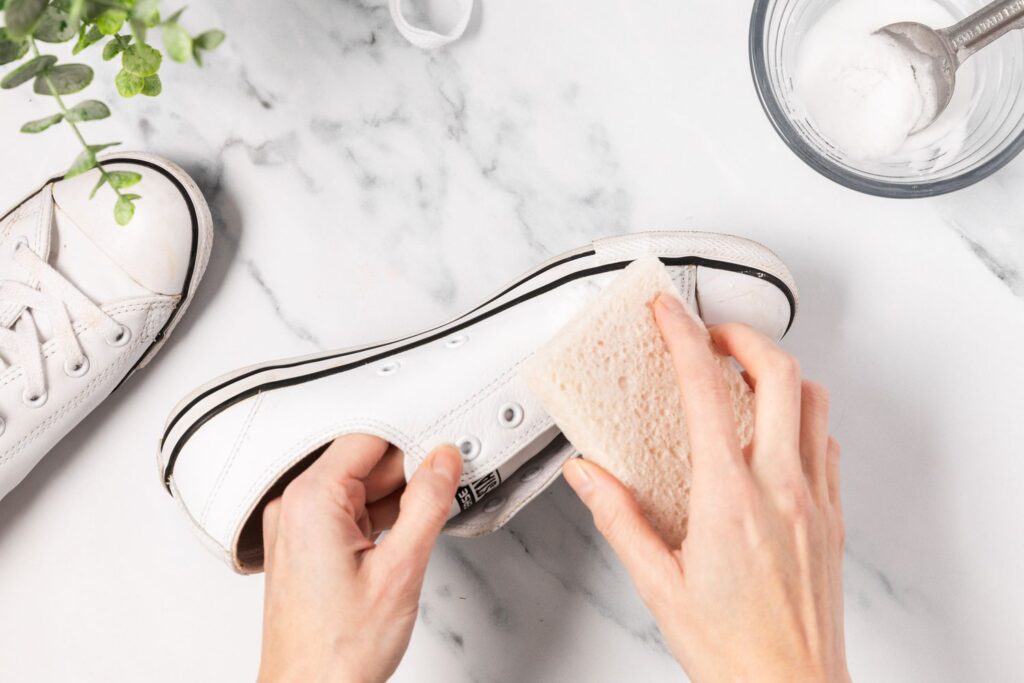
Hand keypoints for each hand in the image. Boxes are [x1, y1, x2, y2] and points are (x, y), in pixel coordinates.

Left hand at [257, 435, 462, 682]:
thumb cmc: (337, 652)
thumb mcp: (401, 571)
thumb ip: (427, 504)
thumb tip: (443, 460)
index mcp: (311, 501)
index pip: (367, 438)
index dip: (410, 438)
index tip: (443, 446)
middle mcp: (295, 508)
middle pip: (363, 462)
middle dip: (407, 474)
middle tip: (445, 490)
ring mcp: (297, 528)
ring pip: (359, 489)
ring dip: (396, 501)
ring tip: (421, 532)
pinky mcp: (304, 547)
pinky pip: (348, 513)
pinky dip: (379, 521)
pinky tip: (402, 543)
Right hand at [563, 295, 848, 682]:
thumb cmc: (734, 652)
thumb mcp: (659, 585)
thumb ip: (620, 519)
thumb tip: (588, 475)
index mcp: (730, 500)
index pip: (706, 392)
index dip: (684, 338)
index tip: (670, 314)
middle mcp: (781, 490)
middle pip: (779, 375)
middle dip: (743, 336)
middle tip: (712, 333)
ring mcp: (815, 501)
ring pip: (814, 402)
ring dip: (779, 372)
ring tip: (744, 372)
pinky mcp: (833, 518)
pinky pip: (826, 443)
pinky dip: (801, 416)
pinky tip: (776, 431)